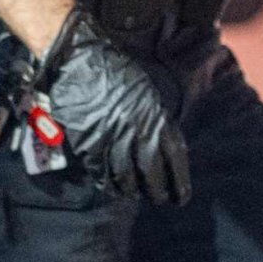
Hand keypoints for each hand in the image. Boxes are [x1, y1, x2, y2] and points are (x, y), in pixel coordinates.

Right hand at [17, 12, 191, 202]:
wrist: (80, 60)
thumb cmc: (117, 73)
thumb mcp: (148, 93)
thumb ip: (158, 122)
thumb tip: (165, 149)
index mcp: (157, 118)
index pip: (175, 159)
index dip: (180, 183)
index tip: (182, 198)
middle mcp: (138, 133)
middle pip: (152, 175)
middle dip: (157, 193)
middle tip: (158, 200)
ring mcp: (112, 140)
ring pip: (126, 179)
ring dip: (131, 192)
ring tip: (134, 196)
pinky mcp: (89, 144)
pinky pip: (101, 172)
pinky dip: (107, 183)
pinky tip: (110, 187)